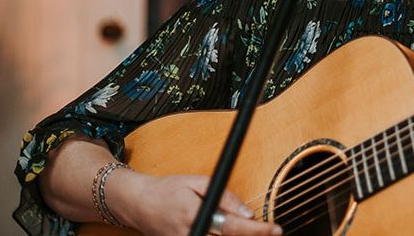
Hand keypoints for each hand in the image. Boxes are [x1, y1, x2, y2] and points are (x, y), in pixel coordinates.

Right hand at [110, 171, 281, 235]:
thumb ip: (224, 196)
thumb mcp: (198, 182)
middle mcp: (191, 235)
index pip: (234, 227)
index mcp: (196, 215)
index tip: (274, 228)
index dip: (258, 230)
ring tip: (256, 232)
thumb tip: (247, 213)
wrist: (139, 204)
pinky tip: (234, 233)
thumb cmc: (168, 189)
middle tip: (271, 232)